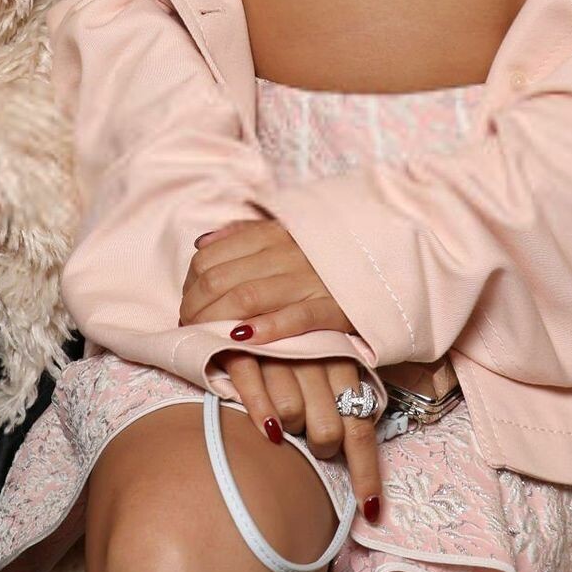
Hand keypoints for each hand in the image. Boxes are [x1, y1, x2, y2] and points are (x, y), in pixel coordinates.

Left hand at [179, 218, 353, 342]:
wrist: (385, 260)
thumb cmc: (325, 253)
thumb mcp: (284, 232)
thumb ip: (242, 235)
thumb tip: (201, 244)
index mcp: (271, 234)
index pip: (211, 258)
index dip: (190, 285)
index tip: (187, 306)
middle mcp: (287, 253)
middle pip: (220, 280)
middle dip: (195, 308)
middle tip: (189, 329)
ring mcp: (310, 280)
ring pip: (246, 297)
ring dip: (215, 322)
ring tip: (203, 338)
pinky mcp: (334, 309)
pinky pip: (294, 319)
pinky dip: (265, 329)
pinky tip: (243, 338)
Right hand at [219, 351, 382, 517]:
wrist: (248, 301)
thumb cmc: (298, 343)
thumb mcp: (331, 362)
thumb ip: (348, 400)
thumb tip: (358, 453)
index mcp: (344, 363)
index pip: (361, 429)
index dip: (365, 472)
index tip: (369, 508)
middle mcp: (316, 359)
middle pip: (327, 431)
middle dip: (319, 446)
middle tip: (309, 437)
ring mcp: (279, 354)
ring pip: (291, 415)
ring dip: (287, 429)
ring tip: (282, 420)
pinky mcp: (243, 351)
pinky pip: (253, 391)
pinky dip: (260, 413)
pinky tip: (265, 428)